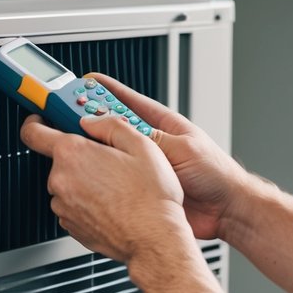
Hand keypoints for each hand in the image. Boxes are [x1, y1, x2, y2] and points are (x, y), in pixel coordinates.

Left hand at [19, 112, 192, 265]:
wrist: (154, 239)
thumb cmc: (150, 197)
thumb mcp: (141, 145)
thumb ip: (109, 125)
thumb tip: (91, 121)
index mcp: (73, 154)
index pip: (33, 132)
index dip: (35, 122)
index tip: (41, 121)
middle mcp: (61, 180)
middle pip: (60, 160)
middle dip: (81, 158)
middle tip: (110, 162)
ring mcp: (64, 206)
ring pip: (69, 184)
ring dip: (86, 182)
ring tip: (117, 188)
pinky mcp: (71, 226)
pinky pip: (75, 206)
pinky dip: (89, 203)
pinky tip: (113, 204)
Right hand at [83, 72, 249, 241]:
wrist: (227, 210)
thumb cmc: (216, 175)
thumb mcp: (183, 150)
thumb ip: (152, 139)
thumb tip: (121, 128)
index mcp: (164, 125)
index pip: (130, 103)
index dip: (107, 91)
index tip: (85, 82)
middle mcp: (152, 144)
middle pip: (115, 126)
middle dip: (91, 118)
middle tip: (65, 111)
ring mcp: (146, 166)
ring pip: (113, 153)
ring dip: (94, 147)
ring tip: (71, 139)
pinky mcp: (143, 188)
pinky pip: (118, 178)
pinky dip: (102, 175)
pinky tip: (88, 172)